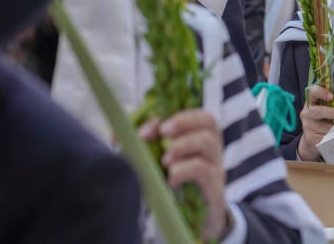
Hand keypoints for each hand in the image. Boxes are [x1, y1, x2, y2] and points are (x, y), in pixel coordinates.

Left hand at [139, 111, 228, 240]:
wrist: (193, 219)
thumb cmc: (174, 184)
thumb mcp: (159, 163)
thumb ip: (143, 147)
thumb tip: (117, 136)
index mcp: (199, 136)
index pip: (193, 114)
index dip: (171, 116)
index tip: (146, 131)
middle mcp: (212, 147)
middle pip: (208, 121)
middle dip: (182, 122)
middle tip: (162, 133)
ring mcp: (216, 165)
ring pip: (208, 142)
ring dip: (182, 146)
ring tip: (165, 161)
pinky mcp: (215, 186)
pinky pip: (205, 170)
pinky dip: (185, 170)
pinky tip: (172, 179)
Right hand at [297, 85, 333, 160]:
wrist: (312, 139)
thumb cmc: (325, 120)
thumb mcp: (330, 108)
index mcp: (312, 101)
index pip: (313, 91)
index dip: (321, 92)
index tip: (332, 96)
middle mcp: (307, 112)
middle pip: (318, 111)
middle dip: (333, 113)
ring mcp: (307, 126)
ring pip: (323, 127)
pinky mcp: (310, 138)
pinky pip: (323, 138)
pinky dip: (333, 138)